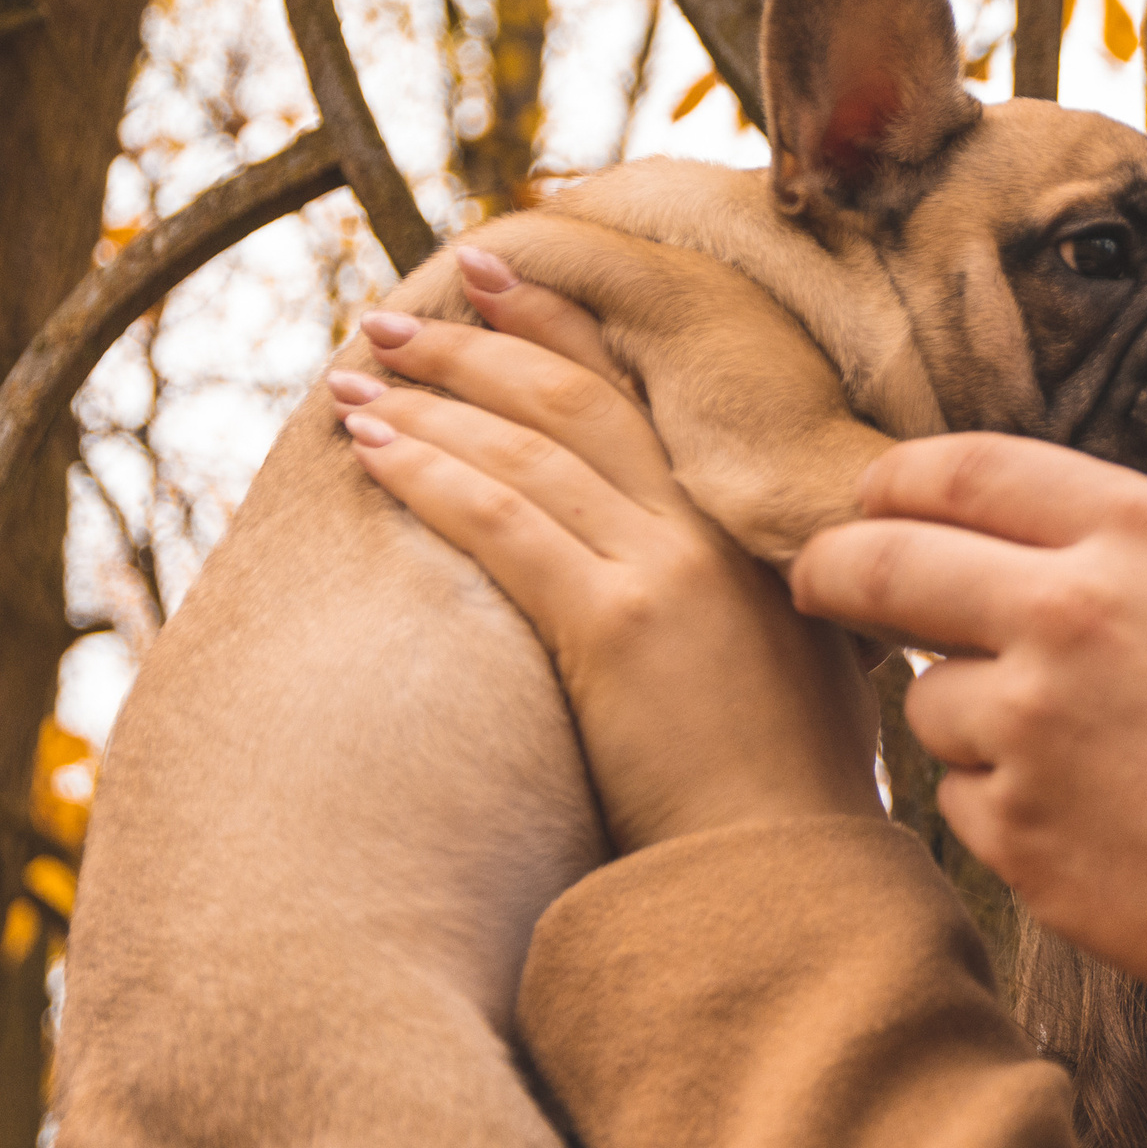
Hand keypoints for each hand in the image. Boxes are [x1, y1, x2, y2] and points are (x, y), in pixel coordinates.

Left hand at [334, 248, 882, 852]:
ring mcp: (666, 571)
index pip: (641, 397)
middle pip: (577, 397)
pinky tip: (372, 448)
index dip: (565, 326)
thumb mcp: (792, 663)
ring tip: (353, 377)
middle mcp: (709, 530)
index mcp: (747, 530)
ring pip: (529, 444)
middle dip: (473, 343)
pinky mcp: (617, 625)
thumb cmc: (791, 793)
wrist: (792, 869)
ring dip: (430, 399)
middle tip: (389, 316)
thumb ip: (743, 598)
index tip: (496, 279)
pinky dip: (430, 472)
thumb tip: (690, 580)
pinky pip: (502, 519)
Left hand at [789, 434, 1146, 998]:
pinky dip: (1005, 802)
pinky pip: (962, 796)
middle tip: (820, 583)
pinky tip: (1097, 818)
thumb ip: (1127, 543)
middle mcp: (1067, 613)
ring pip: (927, 699)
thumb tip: (1015, 531)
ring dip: (968, 714)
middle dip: (834, 571)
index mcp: (1138, 532)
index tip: (867, 504)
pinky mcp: (1017, 834)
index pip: (959, 471)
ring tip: (1084, 753)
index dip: (892, 485)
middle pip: (883, 566)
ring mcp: (1031, 729)